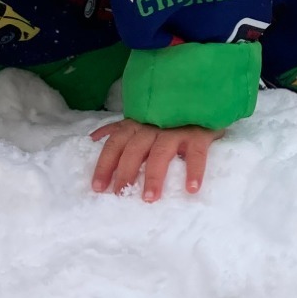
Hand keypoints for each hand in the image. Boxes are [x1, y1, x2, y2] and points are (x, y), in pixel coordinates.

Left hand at [89, 119, 217, 199]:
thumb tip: (93, 139)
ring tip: (150, 198)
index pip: (115, 143)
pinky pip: (196, 153)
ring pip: (161, 152)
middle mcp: (153, 125)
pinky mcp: (199, 134)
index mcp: (137, 124)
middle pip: (134, 149)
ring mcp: (176, 129)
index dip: (104, 164)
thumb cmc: (168, 117)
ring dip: (154, 176)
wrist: (203, 99)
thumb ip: (121, 129)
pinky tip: (191, 188)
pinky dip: (194, 171)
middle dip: (125, 173)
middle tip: (121, 195)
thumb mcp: (142, 119)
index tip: (98, 188)